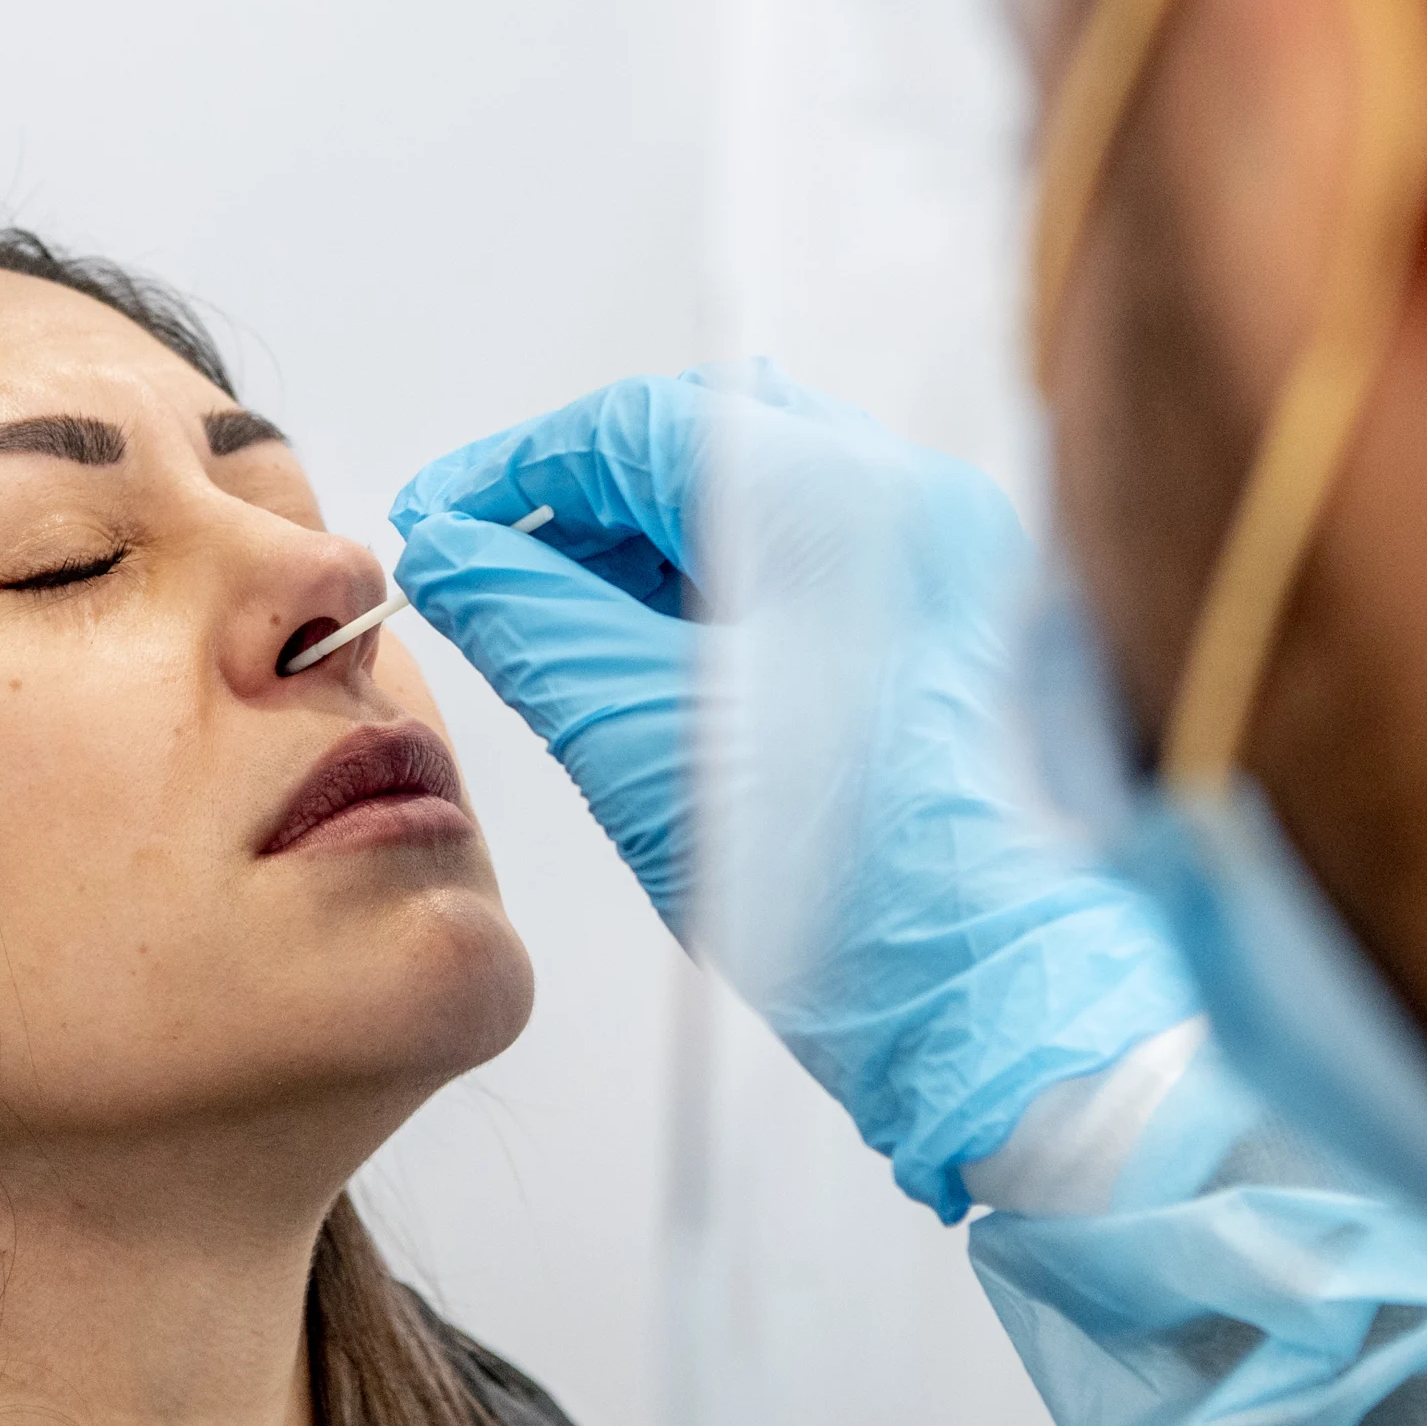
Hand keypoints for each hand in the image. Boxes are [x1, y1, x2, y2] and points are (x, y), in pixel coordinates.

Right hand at [392, 368, 1195, 1216]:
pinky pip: (813, 562)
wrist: (993, 1000)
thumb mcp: (635, 735)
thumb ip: (525, 619)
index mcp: (836, 498)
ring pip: (756, 502)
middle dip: (575, 504)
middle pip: (702, 445)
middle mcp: (909, 499)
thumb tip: (448, 552)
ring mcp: (944, 560)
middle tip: (482, 567)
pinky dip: (716, 587)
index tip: (432, 520)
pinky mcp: (952, 626)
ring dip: (642, 546)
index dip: (510, 470)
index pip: (633, 425)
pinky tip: (644, 652)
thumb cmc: (840, 884)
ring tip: (550, 620)